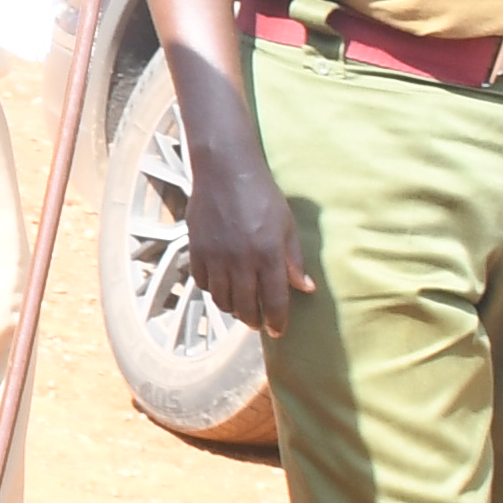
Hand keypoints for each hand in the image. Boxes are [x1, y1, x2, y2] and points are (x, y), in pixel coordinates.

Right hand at [183, 138, 321, 334]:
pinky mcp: (196, 250)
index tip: (278, 332)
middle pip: (246, 306)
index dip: (277, 321)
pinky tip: (222, 286)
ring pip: (222, 299)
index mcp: (268, 255)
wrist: (225, 171)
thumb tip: (305, 288)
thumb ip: (294, 260)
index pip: (275, 301)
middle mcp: (241, 261)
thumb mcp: (287, 226)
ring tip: (241, 306)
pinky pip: (203, 283)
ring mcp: (216, 257)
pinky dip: (214, 290)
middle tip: (259, 322)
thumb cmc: (262, 195)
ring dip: (233, 308)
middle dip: (254, 320)